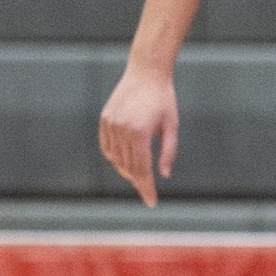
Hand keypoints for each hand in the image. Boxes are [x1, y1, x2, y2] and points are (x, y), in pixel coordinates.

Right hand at [98, 66, 178, 206]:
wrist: (146, 72)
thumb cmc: (163, 99)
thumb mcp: (171, 125)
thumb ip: (168, 151)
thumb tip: (164, 175)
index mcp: (140, 132)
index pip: (142, 169)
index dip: (147, 188)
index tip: (151, 202)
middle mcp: (122, 130)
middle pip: (128, 167)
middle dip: (138, 181)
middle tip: (147, 190)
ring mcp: (110, 125)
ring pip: (115, 159)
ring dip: (126, 170)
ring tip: (137, 174)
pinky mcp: (104, 121)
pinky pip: (106, 148)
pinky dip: (114, 157)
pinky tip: (123, 160)